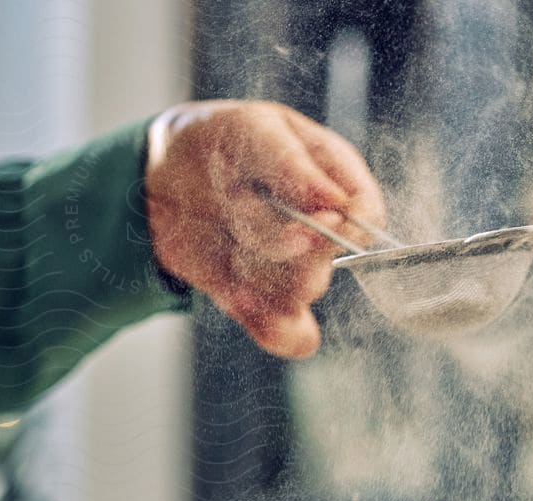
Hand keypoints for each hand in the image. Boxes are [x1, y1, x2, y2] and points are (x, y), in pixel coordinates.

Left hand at [144, 100, 383, 357]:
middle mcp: (323, 231)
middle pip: (326, 261)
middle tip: (237, 206)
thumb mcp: (249, 131)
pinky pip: (293, 337)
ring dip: (255, 267)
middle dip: (277, 241)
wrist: (165, 179)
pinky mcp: (269, 303)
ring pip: (299, 294)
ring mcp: (297, 271)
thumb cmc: (220, 142)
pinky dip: (270, 327)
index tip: (317, 213)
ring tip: (225, 235)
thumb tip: (335, 202)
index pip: (366, 215)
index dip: (344, 222)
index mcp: (333, 179)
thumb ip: (290, 162)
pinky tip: (237, 296)